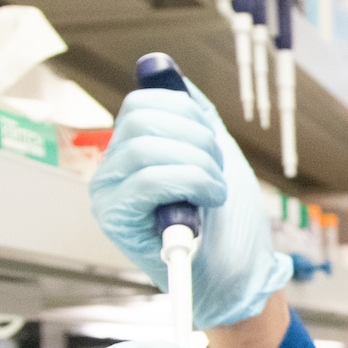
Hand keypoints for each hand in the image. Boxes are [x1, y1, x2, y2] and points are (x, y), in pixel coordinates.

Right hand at [90, 87, 292, 327]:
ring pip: (145, 147)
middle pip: (139, 120)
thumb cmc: (227, 224)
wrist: (238, 278)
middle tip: (216, 170)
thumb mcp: (213, 154)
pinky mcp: (117, 223)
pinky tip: (207, 202)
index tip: (212, 140)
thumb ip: (189, 114)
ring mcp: (109, 197)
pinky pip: (149, 180)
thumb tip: (162, 69)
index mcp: (129, 151)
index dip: (185, 112)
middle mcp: (110, 172)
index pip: (141, 103)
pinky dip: (191, 183)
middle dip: (195, 138)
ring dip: (199, 165)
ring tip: (214, 191)